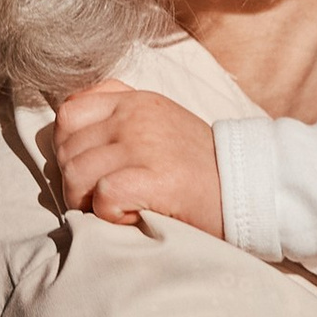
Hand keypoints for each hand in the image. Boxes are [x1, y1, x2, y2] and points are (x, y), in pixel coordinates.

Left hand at [51, 83, 226, 234]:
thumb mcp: (161, 124)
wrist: (250, 188)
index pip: (69, 114)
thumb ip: (120, 118)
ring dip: (89, 203)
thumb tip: (71, 138)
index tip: (93, 169)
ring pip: (77, 174)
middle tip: (108, 197)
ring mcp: (144, 145)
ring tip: (121, 208)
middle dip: (77, 182)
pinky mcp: (154, 178)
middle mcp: (136, 116)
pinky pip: (102, 196)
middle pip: (66, 150)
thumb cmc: (200, 168)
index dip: (68, 148)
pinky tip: (135, 215)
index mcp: (136, 101)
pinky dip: (111, 215)